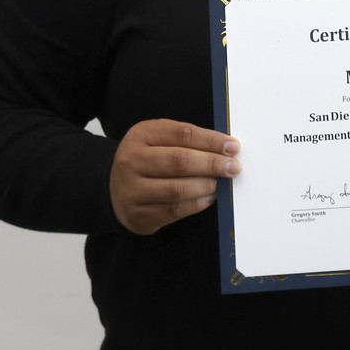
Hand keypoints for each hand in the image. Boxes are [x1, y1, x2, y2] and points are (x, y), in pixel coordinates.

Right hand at [109, 120, 239, 234]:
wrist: (116, 188)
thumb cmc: (147, 159)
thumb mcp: (159, 139)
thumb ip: (187, 140)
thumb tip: (225, 148)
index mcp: (140, 135)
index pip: (182, 134)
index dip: (211, 141)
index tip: (233, 146)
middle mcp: (131, 161)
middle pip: (179, 161)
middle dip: (212, 164)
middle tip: (233, 167)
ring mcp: (132, 190)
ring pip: (177, 189)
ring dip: (206, 186)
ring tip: (221, 183)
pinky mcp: (138, 215)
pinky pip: (174, 210)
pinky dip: (197, 204)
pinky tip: (209, 197)